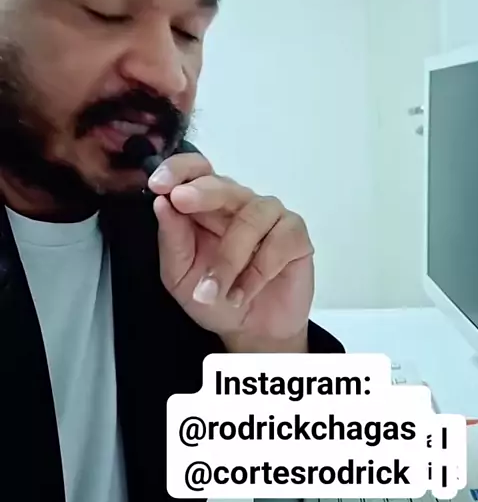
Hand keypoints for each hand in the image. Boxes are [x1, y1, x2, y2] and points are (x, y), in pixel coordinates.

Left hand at [148, 152, 313, 350]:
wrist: (251, 332)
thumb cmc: (214, 299)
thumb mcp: (180, 276)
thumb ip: (172, 240)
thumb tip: (163, 204)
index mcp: (206, 206)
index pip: (196, 170)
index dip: (178, 170)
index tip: (159, 184)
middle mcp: (238, 203)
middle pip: (223, 184)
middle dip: (201, 192)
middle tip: (181, 201)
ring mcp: (270, 216)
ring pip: (250, 217)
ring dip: (228, 259)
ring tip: (213, 291)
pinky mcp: (295, 235)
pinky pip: (278, 241)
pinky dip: (256, 272)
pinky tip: (241, 293)